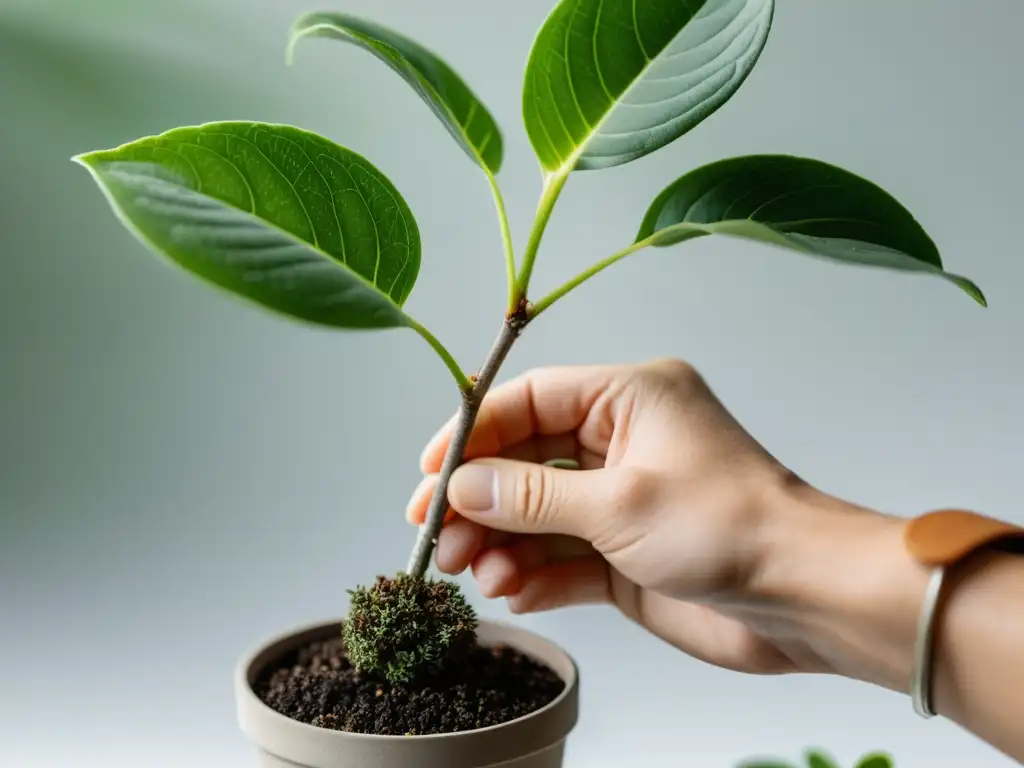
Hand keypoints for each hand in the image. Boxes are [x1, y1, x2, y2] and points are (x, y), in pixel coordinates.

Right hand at [406, 358, 813, 674]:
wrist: (803, 598)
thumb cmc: (734, 528)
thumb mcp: (619, 505)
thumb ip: (532, 497)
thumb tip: (463, 486)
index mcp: (631, 399)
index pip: (531, 400)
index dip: (474, 433)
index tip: (431, 472)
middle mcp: (624, 442)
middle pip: (526, 461)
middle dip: (480, 500)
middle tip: (436, 534)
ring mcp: (624, 499)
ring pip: (538, 514)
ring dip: (501, 544)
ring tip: (474, 572)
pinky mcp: (628, 552)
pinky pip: (563, 556)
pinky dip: (534, 574)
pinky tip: (513, 591)